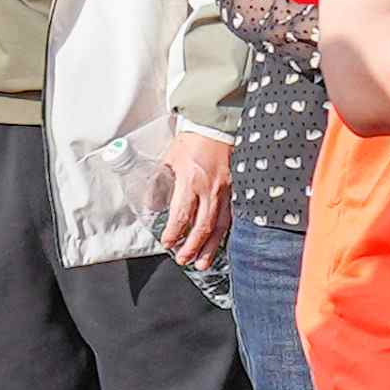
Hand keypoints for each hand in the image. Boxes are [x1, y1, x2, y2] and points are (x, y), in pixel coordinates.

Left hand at [149, 126, 232, 265]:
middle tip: (184, 260)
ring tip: (202, 262)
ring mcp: (227, 191)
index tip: (168, 243)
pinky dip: (225, 234)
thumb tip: (152, 206)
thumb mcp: (168, 160)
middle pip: (202, 226)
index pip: (182, 215)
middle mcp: (210, 189)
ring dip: (210, 247)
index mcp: (190, 181)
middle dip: (192, 247)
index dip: (175, 233)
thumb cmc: (192, 142)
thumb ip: (159, 184)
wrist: (215, 127)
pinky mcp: (237, 190)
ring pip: (220, 226)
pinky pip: (232, 218)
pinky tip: (220, 244)